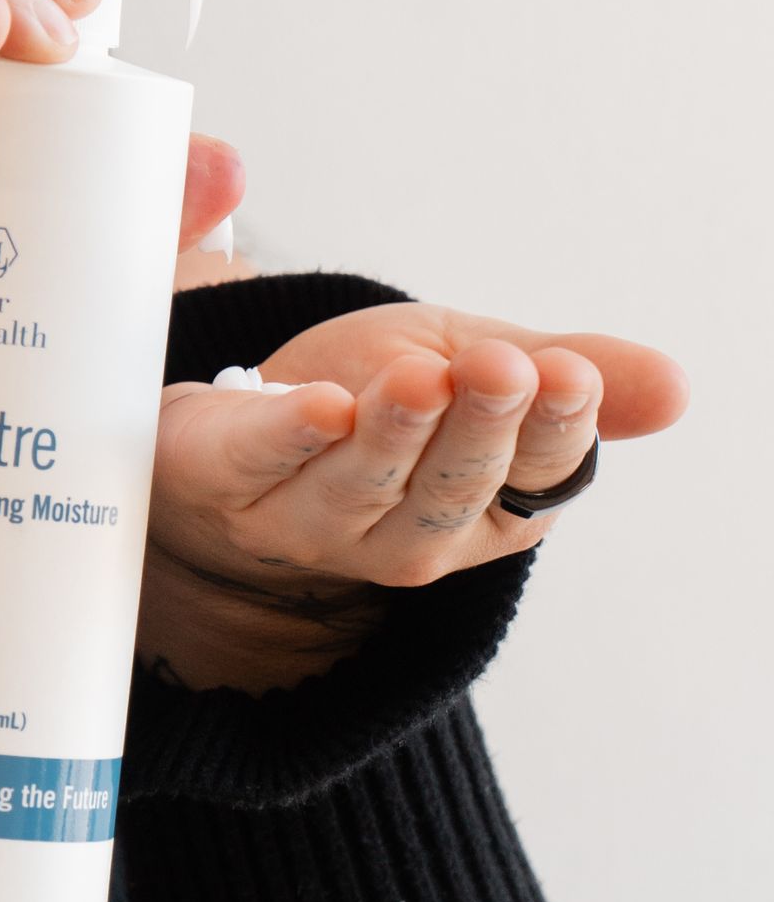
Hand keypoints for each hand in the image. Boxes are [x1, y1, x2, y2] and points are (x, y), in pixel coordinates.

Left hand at [140, 299, 690, 690]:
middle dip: (482, 429)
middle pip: (453, 490)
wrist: (240, 430)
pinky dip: (290, 435)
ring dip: (396, 433)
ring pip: (363, 487)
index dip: (554, 429)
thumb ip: (564, 375)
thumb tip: (672, 388)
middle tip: (506, 368)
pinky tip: (322, 404)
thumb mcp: (478, 368)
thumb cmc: (372, 401)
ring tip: (423, 378)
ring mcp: (313, 520)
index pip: (537, 477)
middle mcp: (406, 534)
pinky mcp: (229, 484)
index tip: (567, 375)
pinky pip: (263, 463)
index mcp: (486, 506)